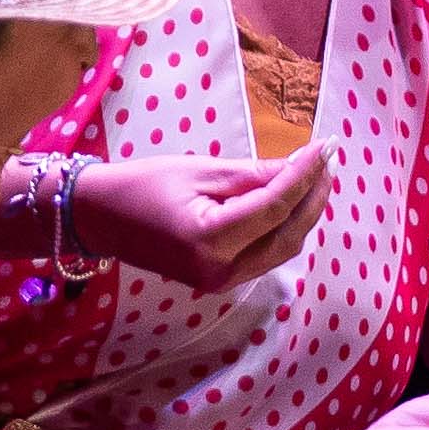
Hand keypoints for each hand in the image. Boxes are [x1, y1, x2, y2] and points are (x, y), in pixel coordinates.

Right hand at [67, 146, 326, 294]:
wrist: (100, 218)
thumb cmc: (142, 185)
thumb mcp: (199, 169)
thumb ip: (253, 174)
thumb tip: (300, 166)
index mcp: (208, 239)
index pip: (274, 207)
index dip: (304, 176)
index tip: (325, 147)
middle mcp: (219, 269)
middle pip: (287, 235)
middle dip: (313, 196)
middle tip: (328, 159)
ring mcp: (221, 282)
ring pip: (283, 249)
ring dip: (304, 214)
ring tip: (316, 175)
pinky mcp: (221, 281)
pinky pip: (266, 256)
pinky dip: (285, 228)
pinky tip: (293, 200)